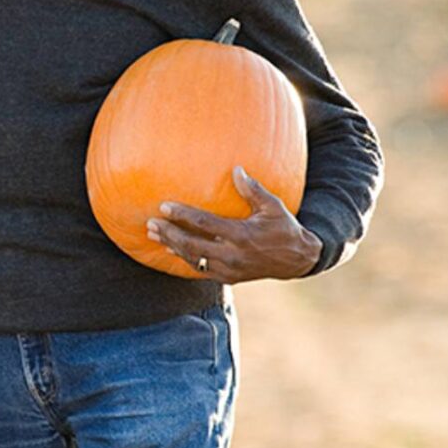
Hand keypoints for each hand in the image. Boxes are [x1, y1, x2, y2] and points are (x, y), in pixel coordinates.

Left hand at [147, 166, 320, 282]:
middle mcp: (232, 255)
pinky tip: (170, 249)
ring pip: (193, 259)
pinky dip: (184, 259)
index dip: (183, 215)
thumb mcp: (273, 206)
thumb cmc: (284, 228)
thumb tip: (236, 169)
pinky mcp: (229, 278)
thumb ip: (253, 190)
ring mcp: (229, 270)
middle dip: (169, 234)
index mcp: (242, 235)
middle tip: (150, 223)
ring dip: (172, 246)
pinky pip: (200, 270)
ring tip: (153, 235)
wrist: (297, 260)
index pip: (205, 224)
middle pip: (192, 245)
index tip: (164, 206)